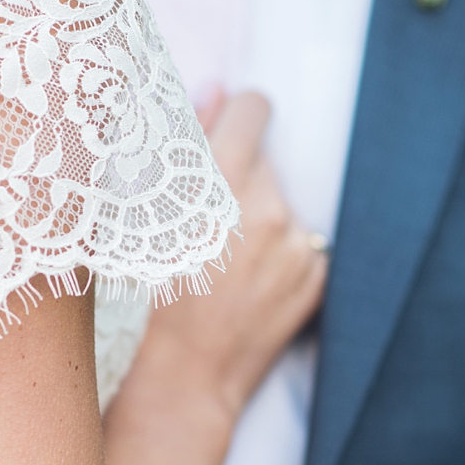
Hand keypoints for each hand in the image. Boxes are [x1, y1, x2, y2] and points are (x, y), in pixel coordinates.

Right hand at [130, 89, 326, 415]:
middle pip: (264, 162)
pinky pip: (300, 244)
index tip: (233, 126)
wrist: (185, 376)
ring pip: (282, 204)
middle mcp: (268, 208)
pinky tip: (246, 282)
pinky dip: (278, 254)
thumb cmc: (148, 296)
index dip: (240, 114)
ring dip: (259, 219)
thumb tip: (215, 87)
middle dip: (239, 180)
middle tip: (207, 222)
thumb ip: (187, 141)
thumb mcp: (147, 212)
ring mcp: (299, 244)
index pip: (253, 109)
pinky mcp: (317, 275)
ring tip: (223, 261)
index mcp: (220, 183)